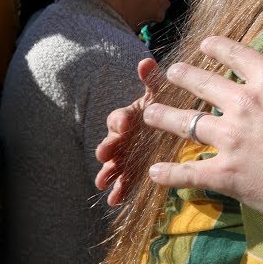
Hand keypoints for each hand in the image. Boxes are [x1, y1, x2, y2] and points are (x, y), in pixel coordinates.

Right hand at [94, 58, 157, 204]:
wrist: (160, 127)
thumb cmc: (159, 106)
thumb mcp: (158, 93)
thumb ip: (152, 80)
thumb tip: (146, 61)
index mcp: (127, 117)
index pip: (118, 118)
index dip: (120, 120)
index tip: (124, 123)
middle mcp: (121, 137)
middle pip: (111, 142)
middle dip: (108, 148)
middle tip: (104, 154)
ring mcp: (125, 155)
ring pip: (114, 164)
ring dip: (108, 172)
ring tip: (102, 183)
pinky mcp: (131, 171)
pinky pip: (124, 181)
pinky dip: (119, 191)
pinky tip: (114, 202)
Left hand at [142, 6, 262, 251]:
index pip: (235, 55)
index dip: (217, 48)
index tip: (204, 45)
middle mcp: (245, 104)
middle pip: (203, 85)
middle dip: (183, 76)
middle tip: (168, 73)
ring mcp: (233, 141)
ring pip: (188, 124)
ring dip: (165, 116)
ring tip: (148, 111)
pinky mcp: (229, 176)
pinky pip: (190, 173)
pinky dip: (170, 175)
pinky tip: (153, 173)